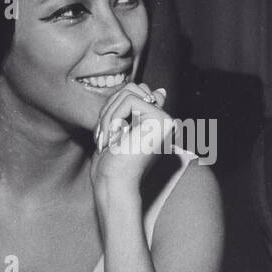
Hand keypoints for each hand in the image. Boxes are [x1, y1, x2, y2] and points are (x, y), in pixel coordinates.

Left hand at [90, 83, 174, 203]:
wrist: (113, 183)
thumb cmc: (111, 164)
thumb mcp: (119, 128)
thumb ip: (133, 109)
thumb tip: (160, 91)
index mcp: (155, 123)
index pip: (136, 92)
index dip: (115, 106)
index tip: (110, 134)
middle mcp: (165, 121)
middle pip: (132, 87)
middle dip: (110, 107)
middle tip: (106, 136)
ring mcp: (165, 120)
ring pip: (129, 90)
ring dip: (110, 114)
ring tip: (110, 138)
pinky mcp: (161, 120)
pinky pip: (129, 100)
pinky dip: (114, 117)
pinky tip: (115, 138)